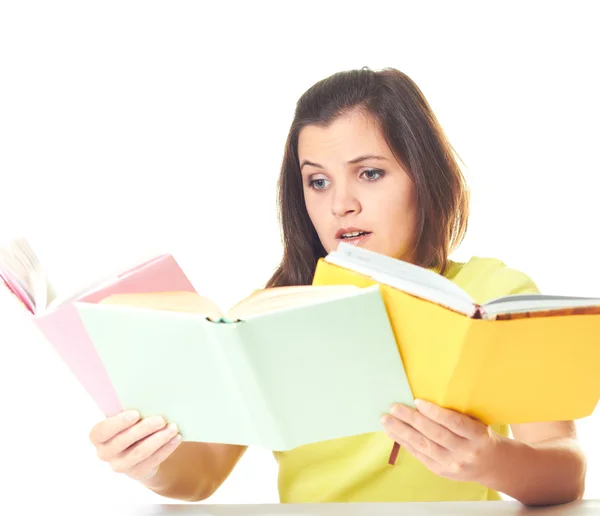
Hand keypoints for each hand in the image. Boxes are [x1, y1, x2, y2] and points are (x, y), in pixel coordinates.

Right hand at [89, 410, 181, 482]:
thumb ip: (129, 411)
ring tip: (173, 428)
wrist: (139, 451)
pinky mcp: (137, 472)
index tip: (136, 414)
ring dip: (158, 439)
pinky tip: (175, 438)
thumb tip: (148, 398)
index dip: (118, 423)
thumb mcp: (125, 419)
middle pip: (124, 441)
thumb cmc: (130, 426)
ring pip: (140, 452)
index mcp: (98, 436)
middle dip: (144, 428)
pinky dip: (166, 448)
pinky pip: (153, 460)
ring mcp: (120, 465)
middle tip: (161, 419)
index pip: (102, 430)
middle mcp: (104, 453)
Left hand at [381, 399, 502, 482]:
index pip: (454, 423)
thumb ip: (457, 413)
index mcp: (478, 436)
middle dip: (411, 420)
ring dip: (402, 432)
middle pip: (435, 435)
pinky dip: (404, 443)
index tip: (416, 401)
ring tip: (386, 420)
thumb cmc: (481, 435)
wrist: (492, 464)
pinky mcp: (441, 472)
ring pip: (424, 446)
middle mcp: (466, 452)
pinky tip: (392, 433)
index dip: (435, 412)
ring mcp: (453, 464)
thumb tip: (424, 400)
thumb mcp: (478, 422)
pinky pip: (420, 455)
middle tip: (394, 407)